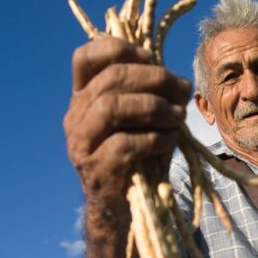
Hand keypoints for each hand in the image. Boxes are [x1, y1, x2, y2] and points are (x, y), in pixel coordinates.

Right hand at [63, 35, 190, 217]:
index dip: (119, 48)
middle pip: (109, 79)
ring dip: (154, 106)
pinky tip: (170, 140)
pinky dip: (155, 137)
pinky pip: (125, 144)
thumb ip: (151, 96)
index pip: (85, 58)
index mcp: (84, 99)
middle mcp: (75, 118)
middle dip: (153, 78)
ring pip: (112, 107)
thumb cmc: (138, 159)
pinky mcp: (96, 171)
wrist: (123, 209)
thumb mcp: (143, 121)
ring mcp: (81, 145)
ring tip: (178, 115)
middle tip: (181, 88)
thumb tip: (179, 81)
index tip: (150, 58)